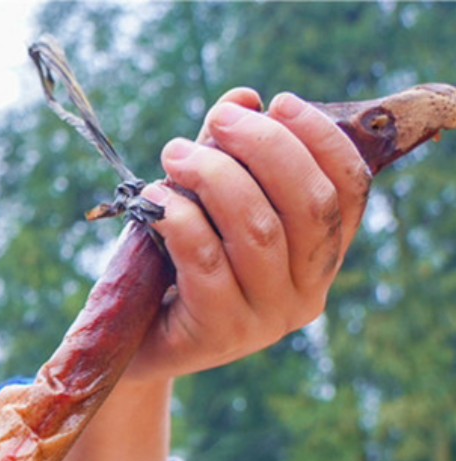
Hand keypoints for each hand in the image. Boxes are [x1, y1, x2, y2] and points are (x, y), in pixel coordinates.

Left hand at [128, 88, 370, 381]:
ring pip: (258, 230)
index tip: (278, 102)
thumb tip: (243, 97)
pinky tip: (153, 197)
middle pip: (308, 204)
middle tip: (219, 120)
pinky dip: (179, 217)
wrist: (130, 345)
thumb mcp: (206, 207)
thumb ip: (230, 156)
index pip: (349, 191)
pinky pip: (206, 261)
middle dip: (265, 148)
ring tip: (175, 153)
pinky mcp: (219, 334)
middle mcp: (307, 293)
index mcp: (322, 259)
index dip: (320, 140)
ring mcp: (266, 320)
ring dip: (214, 176)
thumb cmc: (174, 268)